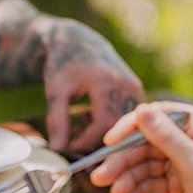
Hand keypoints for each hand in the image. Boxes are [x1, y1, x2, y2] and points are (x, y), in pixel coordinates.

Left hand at [42, 21, 142, 152]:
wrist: (77, 42)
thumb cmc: (63, 65)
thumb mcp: (55, 92)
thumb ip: (57, 120)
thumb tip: (58, 149)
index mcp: (106, 81)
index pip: (103, 124)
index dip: (86, 141)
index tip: (69, 146)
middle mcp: (126, 84)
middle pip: (116, 127)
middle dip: (94, 139)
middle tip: (73, 139)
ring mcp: (134, 87)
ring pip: (122, 125)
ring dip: (101, 132)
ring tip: (78, 124)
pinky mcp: (136, 91)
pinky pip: (125, 117)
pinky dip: (107, 123)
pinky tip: (89, 116)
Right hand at [89, 103, 192, 192]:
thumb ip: (166, 137)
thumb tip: (142, 110)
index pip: (159, 117)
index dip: (131, 128)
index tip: (109, 141)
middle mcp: (192, 142)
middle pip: (147, 144)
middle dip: (124, 161)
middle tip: (100, 177)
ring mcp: (185, 165)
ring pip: (146, 166)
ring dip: (128, 179)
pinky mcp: (180, 187)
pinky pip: (152, 184)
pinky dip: (138, 191)